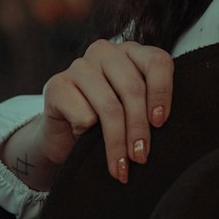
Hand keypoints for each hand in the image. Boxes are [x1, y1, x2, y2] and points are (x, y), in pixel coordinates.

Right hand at [39, 39, 174, 183]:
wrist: (64, 138)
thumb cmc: (107, 123)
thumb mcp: (135, 111)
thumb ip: (150, 106)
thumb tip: (161, 123)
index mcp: (131, 51)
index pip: (157, 62)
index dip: (162, 93)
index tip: (160, 123)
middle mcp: (106, 52)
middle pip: (133, 88)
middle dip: (138, 129)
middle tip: (141, 157)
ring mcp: (79, 66)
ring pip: (110, 106)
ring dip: (117, 142)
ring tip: (120, 166)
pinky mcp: (56, 84)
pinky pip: (83, 114)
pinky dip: (86, 132)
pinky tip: (81, 137)